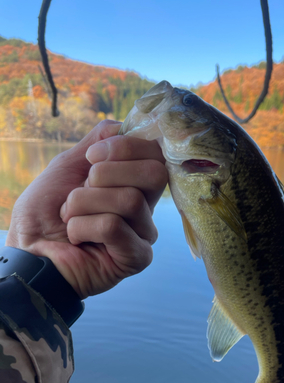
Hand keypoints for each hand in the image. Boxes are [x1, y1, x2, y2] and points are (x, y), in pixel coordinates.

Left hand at [6, 120, 167, 298]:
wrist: (28, 252)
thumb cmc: (44, 213)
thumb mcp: (67, 166)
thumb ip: (97, 142)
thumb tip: (124, 124)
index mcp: (134, 184)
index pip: (155, 153)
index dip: (124, 147)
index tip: (90, 157)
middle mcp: (146, 208)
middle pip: (154, 173)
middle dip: (106, 174)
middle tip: (80, 191)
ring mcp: (144, 234)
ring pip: (130, 200)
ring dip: (84, 203)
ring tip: (69, 218)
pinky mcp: (137, 257)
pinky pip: (115, 227)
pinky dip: (82, 227)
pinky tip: (75, 238)